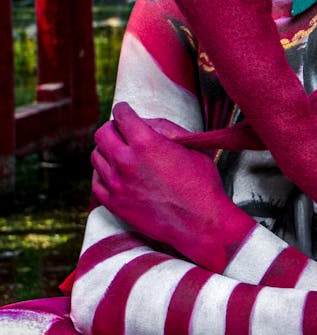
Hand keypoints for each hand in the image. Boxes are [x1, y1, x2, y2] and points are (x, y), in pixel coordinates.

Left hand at [91, 102, 250, 262]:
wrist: (201, 224)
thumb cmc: (202, 184)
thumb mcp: (191, 148)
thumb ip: (166, 130)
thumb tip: (145, 123)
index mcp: (147, 142)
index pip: (122, 115)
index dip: (124, 110)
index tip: (125, 111)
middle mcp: (126, 161)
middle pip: (102, 133)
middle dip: (112, 127)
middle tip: (121, 131)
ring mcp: (117, 184)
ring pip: (95, 156)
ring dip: (106, 149)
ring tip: (119, 152)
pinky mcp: (114, 204)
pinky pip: (96, 181)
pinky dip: (103, 173)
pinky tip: (115, 173)